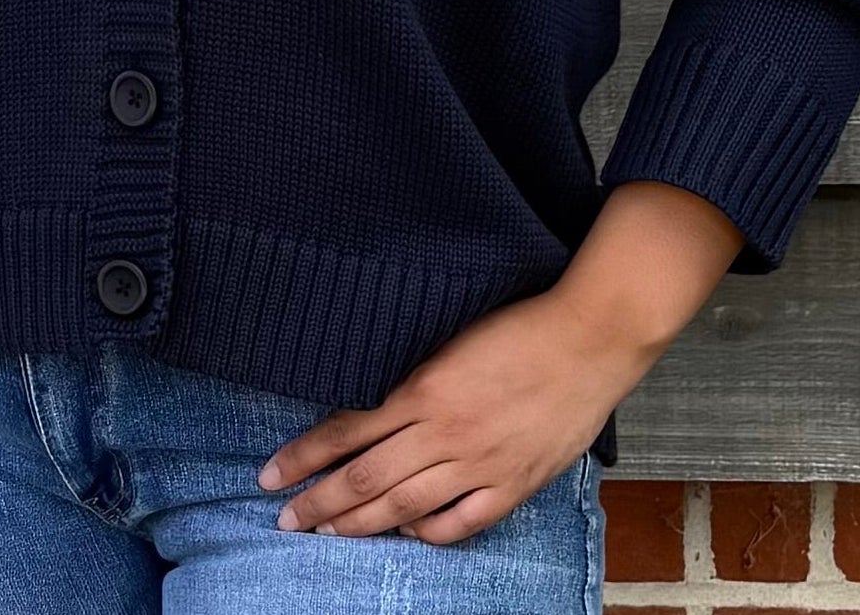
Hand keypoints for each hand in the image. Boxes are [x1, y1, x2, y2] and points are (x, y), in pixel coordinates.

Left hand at [255, 284, 656, 543]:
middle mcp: (443, 432)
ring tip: (326, 534)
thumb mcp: (449, 338)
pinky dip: (427, 534)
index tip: (270, 474)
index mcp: (422, 388)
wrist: (589, 337)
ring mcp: (479, 463)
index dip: (304, 455)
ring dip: (358, 524)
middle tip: (283, 518)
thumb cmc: (520, 325)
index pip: (346, 430)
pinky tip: (407, 534)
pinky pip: (460, 523)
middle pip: (364, 478)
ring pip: (403, 507)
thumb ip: (411, 377)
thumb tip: (369, 403)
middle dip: (317, 503)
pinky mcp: (513, 484)